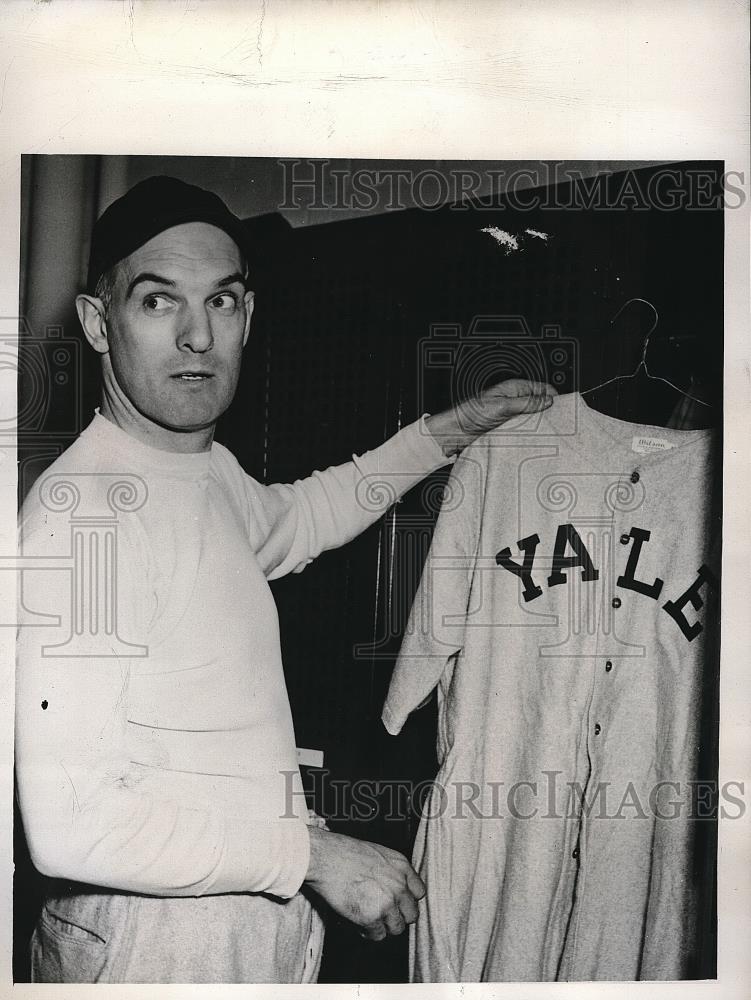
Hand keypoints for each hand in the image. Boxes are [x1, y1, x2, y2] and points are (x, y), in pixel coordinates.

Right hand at [304, 827, 424, 940]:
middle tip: (383, 915)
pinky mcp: (372, 917)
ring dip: (384, 926)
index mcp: (402, 866)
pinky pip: (378, 935)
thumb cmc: (344, 852)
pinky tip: (358, 923)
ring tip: (369, 919)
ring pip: (397, 928)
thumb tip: (392, 889)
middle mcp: (399, 885)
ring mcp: (388, 903)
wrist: (326, 857)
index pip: (419, 892)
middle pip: (412, 914)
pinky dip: (368, 933)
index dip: (407, 900)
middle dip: (398, 916)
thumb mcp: (377, 854)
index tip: (398, 903)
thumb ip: (390, 872)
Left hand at [424, 378, 556, 456]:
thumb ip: (525, 403)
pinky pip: (525, 430)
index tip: (563, 411)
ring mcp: (512, 415)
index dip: (554, 398)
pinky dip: (530, 434)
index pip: (543, 389)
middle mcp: (515, 400)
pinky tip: (534, 440)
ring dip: (539, 425)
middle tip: (558, 426)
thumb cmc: (471, 414)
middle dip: (549, 413)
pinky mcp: (508, 428)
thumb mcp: (502, 407)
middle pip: (541, 405)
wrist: (455, 431)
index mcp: (515, 388)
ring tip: (548, 434)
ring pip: (534, 419)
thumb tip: (548, 401)